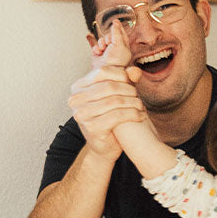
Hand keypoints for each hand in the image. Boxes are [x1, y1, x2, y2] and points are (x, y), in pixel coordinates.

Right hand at [69, 32, 148, 159]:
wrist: (103, 147)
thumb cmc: (108, 118)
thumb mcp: (114, 94)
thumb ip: (124, 80)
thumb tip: (135, 70)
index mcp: (78, 87)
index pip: (103, 70)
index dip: (121, 74)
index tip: (131, 82)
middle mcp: (75, 99)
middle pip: (110, 86)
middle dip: (129, 90)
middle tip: (138, 96)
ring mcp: (82, 114)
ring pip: (115, 100)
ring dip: (133, 102)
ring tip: (140, 106)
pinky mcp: (91, 127)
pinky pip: (117, 115)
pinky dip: (133, 114)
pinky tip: (140, 115)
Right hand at [90, 21, 134, 69]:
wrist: (106, 72)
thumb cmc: (116, 61)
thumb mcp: (119, 44)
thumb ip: (117, 32)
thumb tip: (115, 21)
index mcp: (123, 45)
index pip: (120, 32)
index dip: (117, 28)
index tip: (115, 21)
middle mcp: (114, 48)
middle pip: (109, 36)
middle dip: (106, 39)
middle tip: (107, 45)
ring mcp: (105, 51)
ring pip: (101, 40)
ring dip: (100, 44)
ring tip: (101, 51)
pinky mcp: (97, 54)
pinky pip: (93, 45)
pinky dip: (91, 41)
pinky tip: (88, 36)